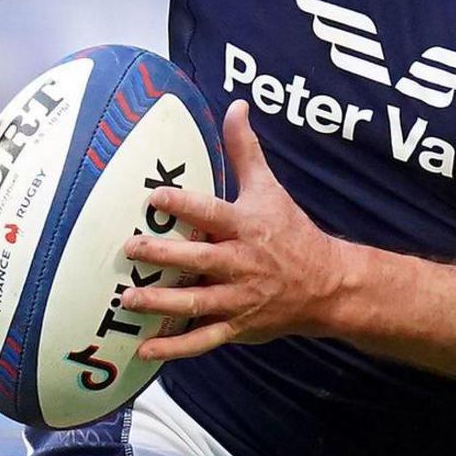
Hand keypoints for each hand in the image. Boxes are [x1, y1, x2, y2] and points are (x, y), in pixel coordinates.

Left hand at [122, 106, 351, 362]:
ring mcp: (237, 298)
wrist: (326, 285)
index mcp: (246, 227)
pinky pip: (202, 340)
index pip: (212, 213)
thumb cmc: (290, 232)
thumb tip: (235, 106)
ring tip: (129, 298)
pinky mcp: (236, 326)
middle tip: (130, 248)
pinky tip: (144, 350)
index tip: (154, 196)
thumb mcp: (270, 188)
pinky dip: (174, 348)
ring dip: (161, 302)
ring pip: (196, 303)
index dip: (184, 204)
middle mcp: (240, 263)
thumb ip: (245, 150)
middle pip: (198, 260)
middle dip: (164, 254)